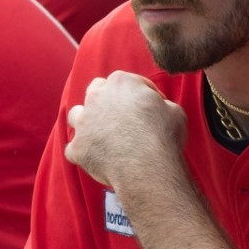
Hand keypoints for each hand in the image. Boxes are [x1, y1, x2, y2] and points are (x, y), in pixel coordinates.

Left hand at [64, 71, 185, 191]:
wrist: (147, 167)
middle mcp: (96, 97)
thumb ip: (160, 103)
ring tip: (100, 134)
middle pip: (96, 91)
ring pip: (76, 115)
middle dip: (106, 100)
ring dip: (86, 122)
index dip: (138, 93)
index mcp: (121, 82)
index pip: (126, 81)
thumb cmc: (163, 136)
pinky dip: (83, 152)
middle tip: (120, 116)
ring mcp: (83, 122)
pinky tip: (95, 158)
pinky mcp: (77, 147)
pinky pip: (73, 148)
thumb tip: (158, 106)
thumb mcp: (174, 110)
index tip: (147, 106)